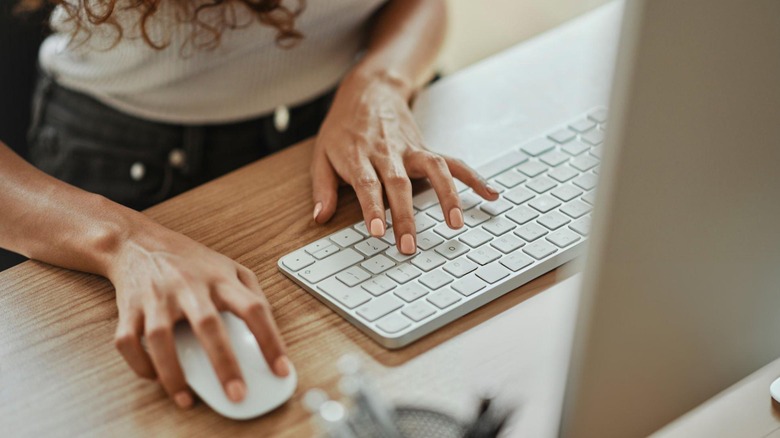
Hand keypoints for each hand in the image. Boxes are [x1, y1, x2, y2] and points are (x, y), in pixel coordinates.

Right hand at [107, 222, 288, 408]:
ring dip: (173, 373)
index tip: (281, 369)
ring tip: (186, 399)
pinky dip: (139, 364)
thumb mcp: (229, 266)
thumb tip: (269, 327)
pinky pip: (128, 341)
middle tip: (237, 394)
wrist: (138, 242)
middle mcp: (188, 287)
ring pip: (161, 338)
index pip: (253, 308)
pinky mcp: (129, 308)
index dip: (270, 340)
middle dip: (224, 363)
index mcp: (220, 279)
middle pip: (208, 325)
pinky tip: (155, 377)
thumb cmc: (189, 260)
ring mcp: (156, 297)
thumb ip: (252, 292)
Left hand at [310, 71, 498, 253]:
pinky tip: (490, 194)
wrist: (369, 91)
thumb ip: (322, 187)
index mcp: (359, 155)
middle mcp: (388, 152)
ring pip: (433, 170)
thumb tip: (320, 217)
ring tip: (456, 223)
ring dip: (447, 196)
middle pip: (400, 184)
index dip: (373, 208)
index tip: (379, 232)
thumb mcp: (321, 154)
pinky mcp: (426, 149)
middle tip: (409, 246)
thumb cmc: (343, 128)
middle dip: (405, 216)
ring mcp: (411, 149)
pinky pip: (453, 163)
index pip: (368, 184)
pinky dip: (473, 178)